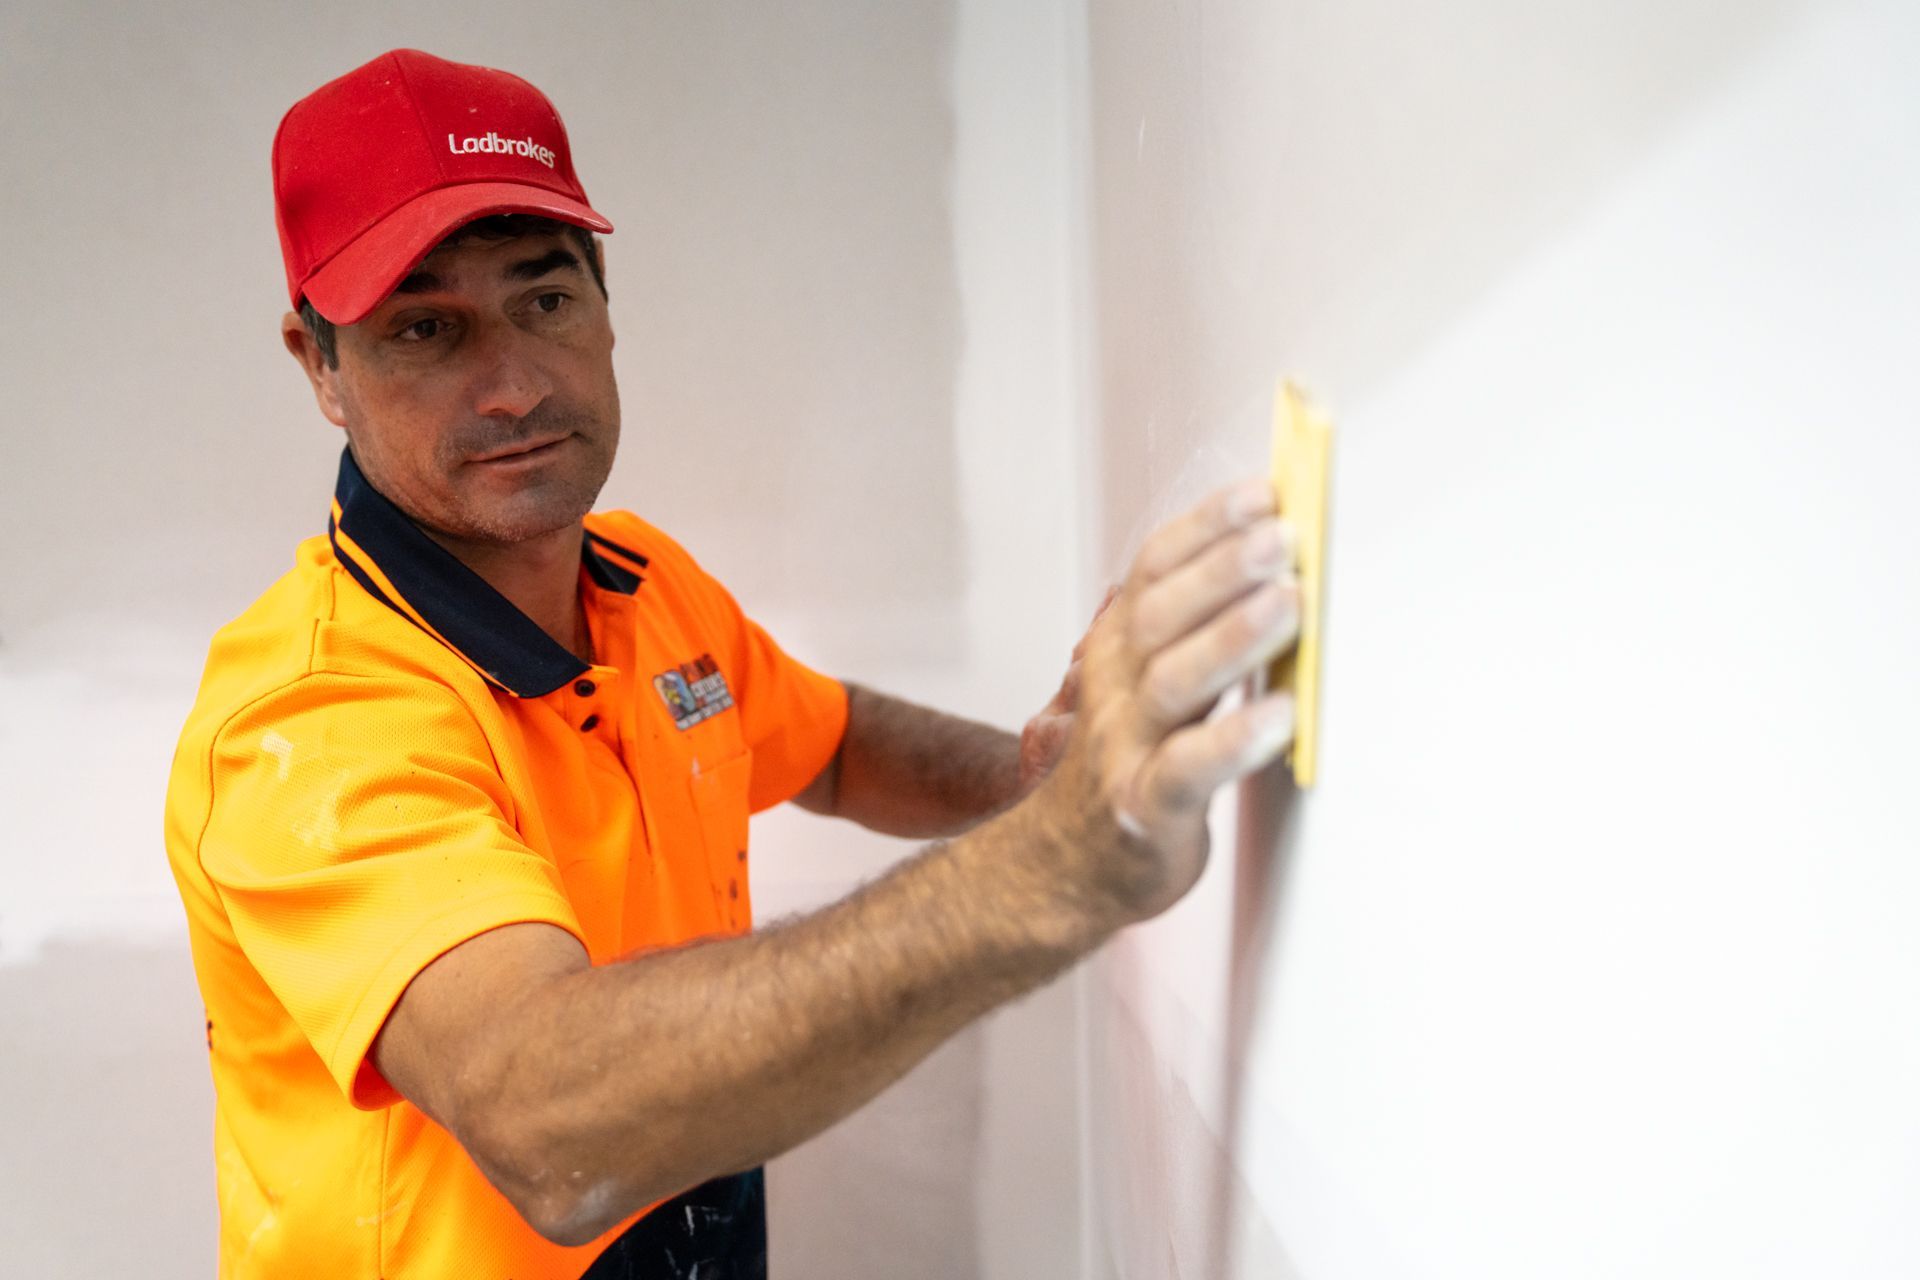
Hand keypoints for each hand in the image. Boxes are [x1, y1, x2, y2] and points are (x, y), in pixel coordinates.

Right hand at [1031, 478, 1300, 928]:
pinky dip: (1233, 741)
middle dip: (1224, 569)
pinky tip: (1282, 718)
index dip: (1205, 526)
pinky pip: (1187, 770)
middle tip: (1284, 535)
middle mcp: (1116, 688)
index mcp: (1119, 647)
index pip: (1153, 568)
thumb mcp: (1150, 683)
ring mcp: (1125, 748)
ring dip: (1233, 638)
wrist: (1066, 866)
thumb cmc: (1132, 762)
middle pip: (1162, 616)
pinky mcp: (1145, 809)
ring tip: (1290, 603)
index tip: (1263, 491)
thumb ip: (1199, 629)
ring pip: (1173, 684)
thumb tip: (1281, 560)